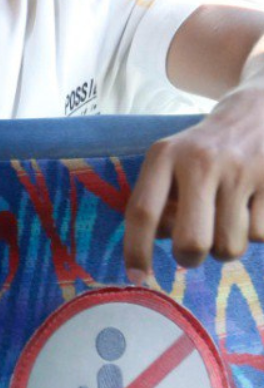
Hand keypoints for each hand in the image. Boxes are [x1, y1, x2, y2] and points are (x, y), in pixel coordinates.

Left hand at [124, 84, 263, 279]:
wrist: (256, 111)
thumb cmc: (203, 148)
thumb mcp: (170, 160)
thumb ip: (159, 199)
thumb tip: (155, 242)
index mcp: (164, 156)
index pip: (142, 211)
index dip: (136, 249)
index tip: (136, 276)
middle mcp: (200, 162)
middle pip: (191, 241)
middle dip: (189, 257)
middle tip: (190, 251)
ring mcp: (240, 172)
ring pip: (229, 246)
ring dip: (224, 248)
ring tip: (223, 222)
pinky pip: (262, 237)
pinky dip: (255, 234)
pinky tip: (250, 210)